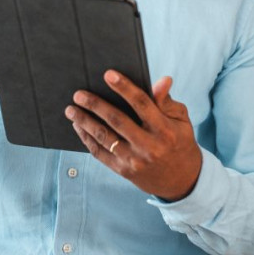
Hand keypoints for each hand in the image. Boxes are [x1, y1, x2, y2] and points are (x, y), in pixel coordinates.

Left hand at [66, 71, 201, 199]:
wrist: (182, 180)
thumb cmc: (180, 142)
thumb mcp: (181, 120)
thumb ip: (166, 101)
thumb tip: (162, 80)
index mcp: (164, 130)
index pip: (142, 103)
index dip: (125, 87)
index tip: (108, 74)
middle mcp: (148, 146)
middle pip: (117, 120)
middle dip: (95, 105)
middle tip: (78, 94)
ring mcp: (134, 160)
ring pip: (104, 137)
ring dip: (85, 122)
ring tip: (71, 110)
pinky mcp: (124, 170)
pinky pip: (100, 153)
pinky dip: (87, 139)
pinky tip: (78, 126)